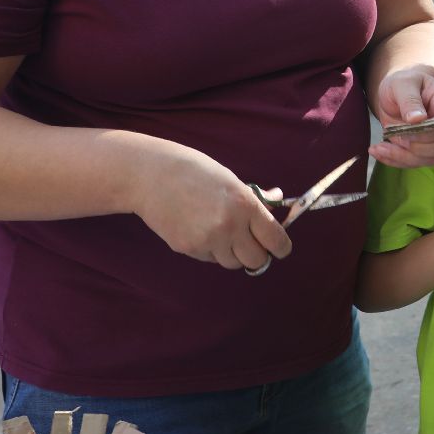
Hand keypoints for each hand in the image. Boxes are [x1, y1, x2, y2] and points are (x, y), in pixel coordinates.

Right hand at [130, 141, 290, 272]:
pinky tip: (201, 229)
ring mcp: (207, 240)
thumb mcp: (231, 179)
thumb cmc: (194, 171)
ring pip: (232, 262)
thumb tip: (278, 200)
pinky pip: (210, 258)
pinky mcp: (188, 248)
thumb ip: (255, 197)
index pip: (276, 240)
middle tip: (252, 243)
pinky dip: (211, 250)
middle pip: (257, 260)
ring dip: (233, 253)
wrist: (151, 175)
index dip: (281, 247)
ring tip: (222, 231)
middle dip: (258, 254)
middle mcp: (229, 226)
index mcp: (245, 205)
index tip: (279, 247)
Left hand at [369, 64, 433, 167]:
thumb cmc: (404, 83)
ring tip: (378, 148)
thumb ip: (409, 99)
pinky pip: (416, 162)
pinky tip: (378, 152)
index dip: (433, 131)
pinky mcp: (426, 150)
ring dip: (403, 157)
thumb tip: (417, 119)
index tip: (407, 128)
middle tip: (394, 137)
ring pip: (431, 158)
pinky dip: (396, 161)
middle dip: (420, 148)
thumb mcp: (402, 83)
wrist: (397, 93)